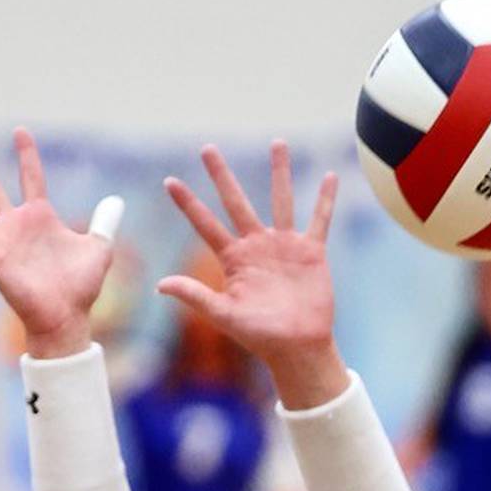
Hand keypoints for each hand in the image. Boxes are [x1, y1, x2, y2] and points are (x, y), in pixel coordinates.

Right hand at [0, 129, 113, 357]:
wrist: (66, 317)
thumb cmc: (80, 288)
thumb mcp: (99, 249)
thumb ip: (104, 222)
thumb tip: (117, 200)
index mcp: (40, 217)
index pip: (31, 177)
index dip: (27, 155)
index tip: (20, 131)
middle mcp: (15, 225)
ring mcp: (0, 240)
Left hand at [159, 143, 343, 400]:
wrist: (297, 348)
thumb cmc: (260, 337)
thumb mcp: (224, 316)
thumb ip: (195, 296)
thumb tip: (160, 285)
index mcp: (233, 260)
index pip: (205, 224)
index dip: (188, 204)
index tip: (169, 181)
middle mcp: (256, 246)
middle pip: (236, 202)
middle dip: (222, 175)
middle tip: (207, 148)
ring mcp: (284, 246)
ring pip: (280, 200)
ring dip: (280, 172)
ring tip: (277, 143)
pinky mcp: (311, 252)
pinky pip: (319, 220)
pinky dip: (325, 199)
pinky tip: (329, 176)